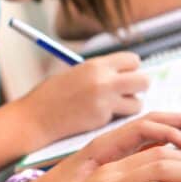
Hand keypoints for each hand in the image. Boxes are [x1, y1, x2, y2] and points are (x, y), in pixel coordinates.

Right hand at [16, 52, 148, 146]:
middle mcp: (104, 81)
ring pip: (138, 103)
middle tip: (127, 92)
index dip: (131, 68)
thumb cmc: (52, 95)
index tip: (124, 75)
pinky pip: (121, 118)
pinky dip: (115, 118)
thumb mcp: (77, 74)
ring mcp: (105, 102)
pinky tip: (97, 117)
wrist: (36, 117)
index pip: (133, 60)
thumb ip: (101, 72)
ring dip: (130, 105)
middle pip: (144, 80)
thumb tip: (125, 75)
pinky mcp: (102, 120)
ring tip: (112, 107)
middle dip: (139, 86)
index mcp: (96, 65)